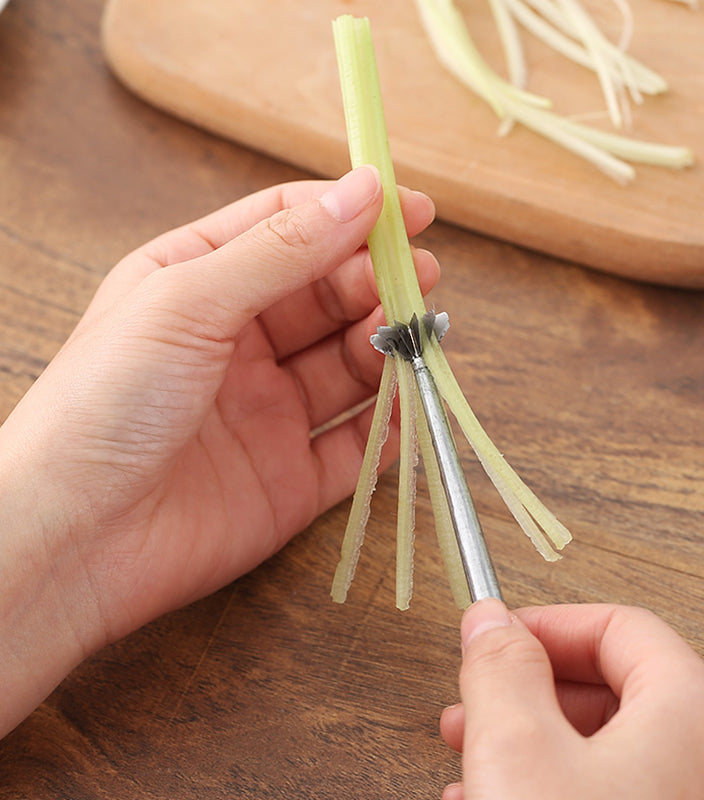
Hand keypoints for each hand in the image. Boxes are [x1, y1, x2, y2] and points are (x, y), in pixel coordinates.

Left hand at [0, 167, 437, 733]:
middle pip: (328, 297)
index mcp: (199, 284)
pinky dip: (390, 425)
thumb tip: (362, 190)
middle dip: (376, 283)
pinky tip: (408, 403)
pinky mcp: (292, 479)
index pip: (289, 231)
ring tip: (417, 336)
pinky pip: (358, 445)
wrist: (76, 541)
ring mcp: (268, 413)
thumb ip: (282, 250)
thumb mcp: (188, 300)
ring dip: (388, 348)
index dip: (350, 215)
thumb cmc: (103, 406)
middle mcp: (238, 346)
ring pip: (350, 367)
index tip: (410, 210)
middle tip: (419, 280)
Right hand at [440, 600, 703, 799]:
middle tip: (475, 707)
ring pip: (623, 753)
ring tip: (476, 770)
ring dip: (541, 747)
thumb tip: (489, 619)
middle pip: (621, 690)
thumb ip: (500, 669)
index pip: (618, 626)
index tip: (492, 640)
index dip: (544, 626)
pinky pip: (635, 798)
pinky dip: (571, 790)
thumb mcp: (517, 754)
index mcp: (701, 714)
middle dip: (532, 694)